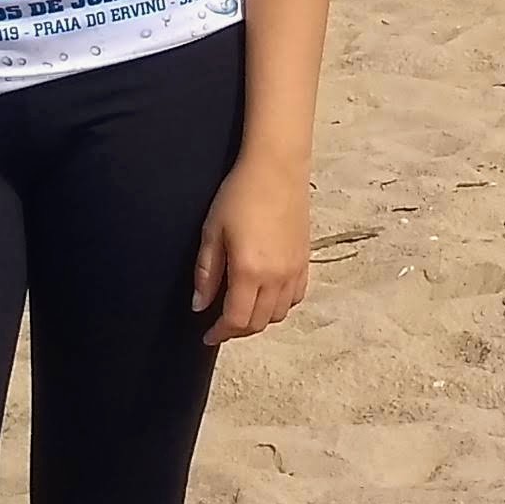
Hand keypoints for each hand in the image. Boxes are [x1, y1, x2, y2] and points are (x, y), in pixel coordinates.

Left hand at [191, 154, 312, 344]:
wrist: (276, 168)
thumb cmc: (239, 195)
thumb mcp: (212, 231)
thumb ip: (206, 273)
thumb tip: (199, 305)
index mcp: (249, 271)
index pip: (236, 320)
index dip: (220, 333)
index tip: (208, 335)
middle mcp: (276, 277)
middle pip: (258, 323)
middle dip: (237, 330)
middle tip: (221, 325)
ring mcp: (294, 270)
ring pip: (278, 314)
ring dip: (258, 319)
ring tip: (242, 310)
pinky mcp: (305, 261)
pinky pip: (295, 297)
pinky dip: (279, 305)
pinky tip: (266, 295)